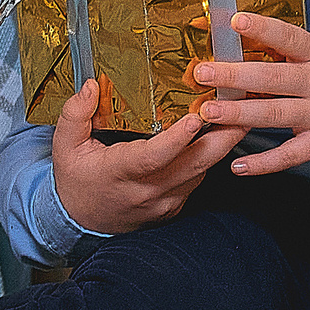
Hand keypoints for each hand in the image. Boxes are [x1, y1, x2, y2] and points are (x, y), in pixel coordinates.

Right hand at [51, 77, 241, 235]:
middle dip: (222, 137)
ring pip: (201, 172)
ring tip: (240, 114)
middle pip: (193, 165)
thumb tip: (89, 86)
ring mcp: (165, 201)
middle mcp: (147, 191)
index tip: (196, 118)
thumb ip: (75, 114)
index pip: (153, 158)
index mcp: (120, 173)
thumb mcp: (65, 145)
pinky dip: (210, 158)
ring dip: (222, 144)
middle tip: (243, 109)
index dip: (177, 139)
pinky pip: (198, 180)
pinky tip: (221, 135)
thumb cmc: (77, 179)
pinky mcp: (175, 206)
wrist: (82, 222)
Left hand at [190, 13, 309, 177]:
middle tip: (203, 73)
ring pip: (274, 114)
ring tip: (210, 113)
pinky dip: (264, 162)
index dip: (262, 29)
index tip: (235, 22)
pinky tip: (239, 165)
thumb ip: (292, 49)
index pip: (288, 37)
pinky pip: (289, 154)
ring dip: (238, 115)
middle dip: (233, 76)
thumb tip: (249, 39)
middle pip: (271, 78)